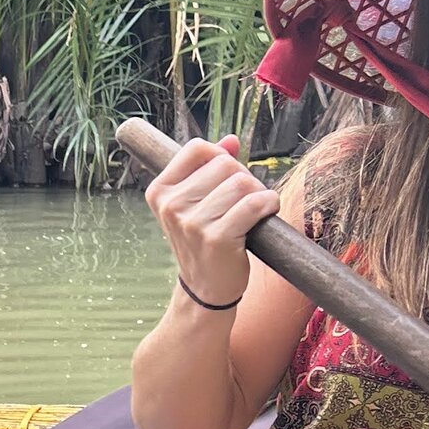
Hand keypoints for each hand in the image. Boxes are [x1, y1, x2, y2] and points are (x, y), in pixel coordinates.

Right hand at [146, 136, 278, 310]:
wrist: (206, 289)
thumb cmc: (204, 241)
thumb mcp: (197, 203)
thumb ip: (210, 168)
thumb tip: (231, 140)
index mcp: (160, 191)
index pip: (197, 149)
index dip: (221, 158)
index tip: (225, 180)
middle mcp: (171, 206)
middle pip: (224, 164)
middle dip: (242, 178)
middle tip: (241, 203)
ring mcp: (192, 223)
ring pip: (242, 183)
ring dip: (257, 194)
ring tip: (251, 213)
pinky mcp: (217, 238)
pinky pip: (254, 204)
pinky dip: (268, 205)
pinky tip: (266, 214)